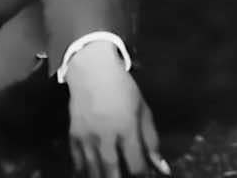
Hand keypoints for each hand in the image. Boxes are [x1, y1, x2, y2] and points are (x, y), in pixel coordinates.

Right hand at [66, 43, 168, 176]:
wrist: (92, 69)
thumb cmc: (122, 88)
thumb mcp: (142, 109)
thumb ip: (151, 140)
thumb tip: (163, 168)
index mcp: (127, 127)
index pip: (136, 164)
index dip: (141, 174)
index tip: (144, 175)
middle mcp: (106, 135)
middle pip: (112, 171)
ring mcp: (88, 136)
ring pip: (94, 170)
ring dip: (102, 177)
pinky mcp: (74, 135)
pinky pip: (77, 161)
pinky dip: (84, 170)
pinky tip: (90, 173)